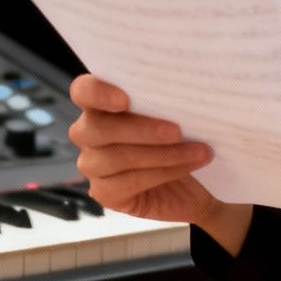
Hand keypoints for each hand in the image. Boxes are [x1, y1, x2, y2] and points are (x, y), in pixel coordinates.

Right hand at [68, 75, 220, 225]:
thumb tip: (183, 87)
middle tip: (176, 131)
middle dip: (141, 129)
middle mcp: (88, 133)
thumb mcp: (177, 113)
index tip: (124, 99)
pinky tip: (189, 166)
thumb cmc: (181, 137)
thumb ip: (167, 98)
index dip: (98, 93)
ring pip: (117, 157)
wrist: (194, 182)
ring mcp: (92, 165)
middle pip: (98, 128)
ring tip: (197, 150)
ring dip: (162, 153)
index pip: (83, 91)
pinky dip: (164, 172)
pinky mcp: (104, 193)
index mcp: (100, 103)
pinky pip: (129, 182)